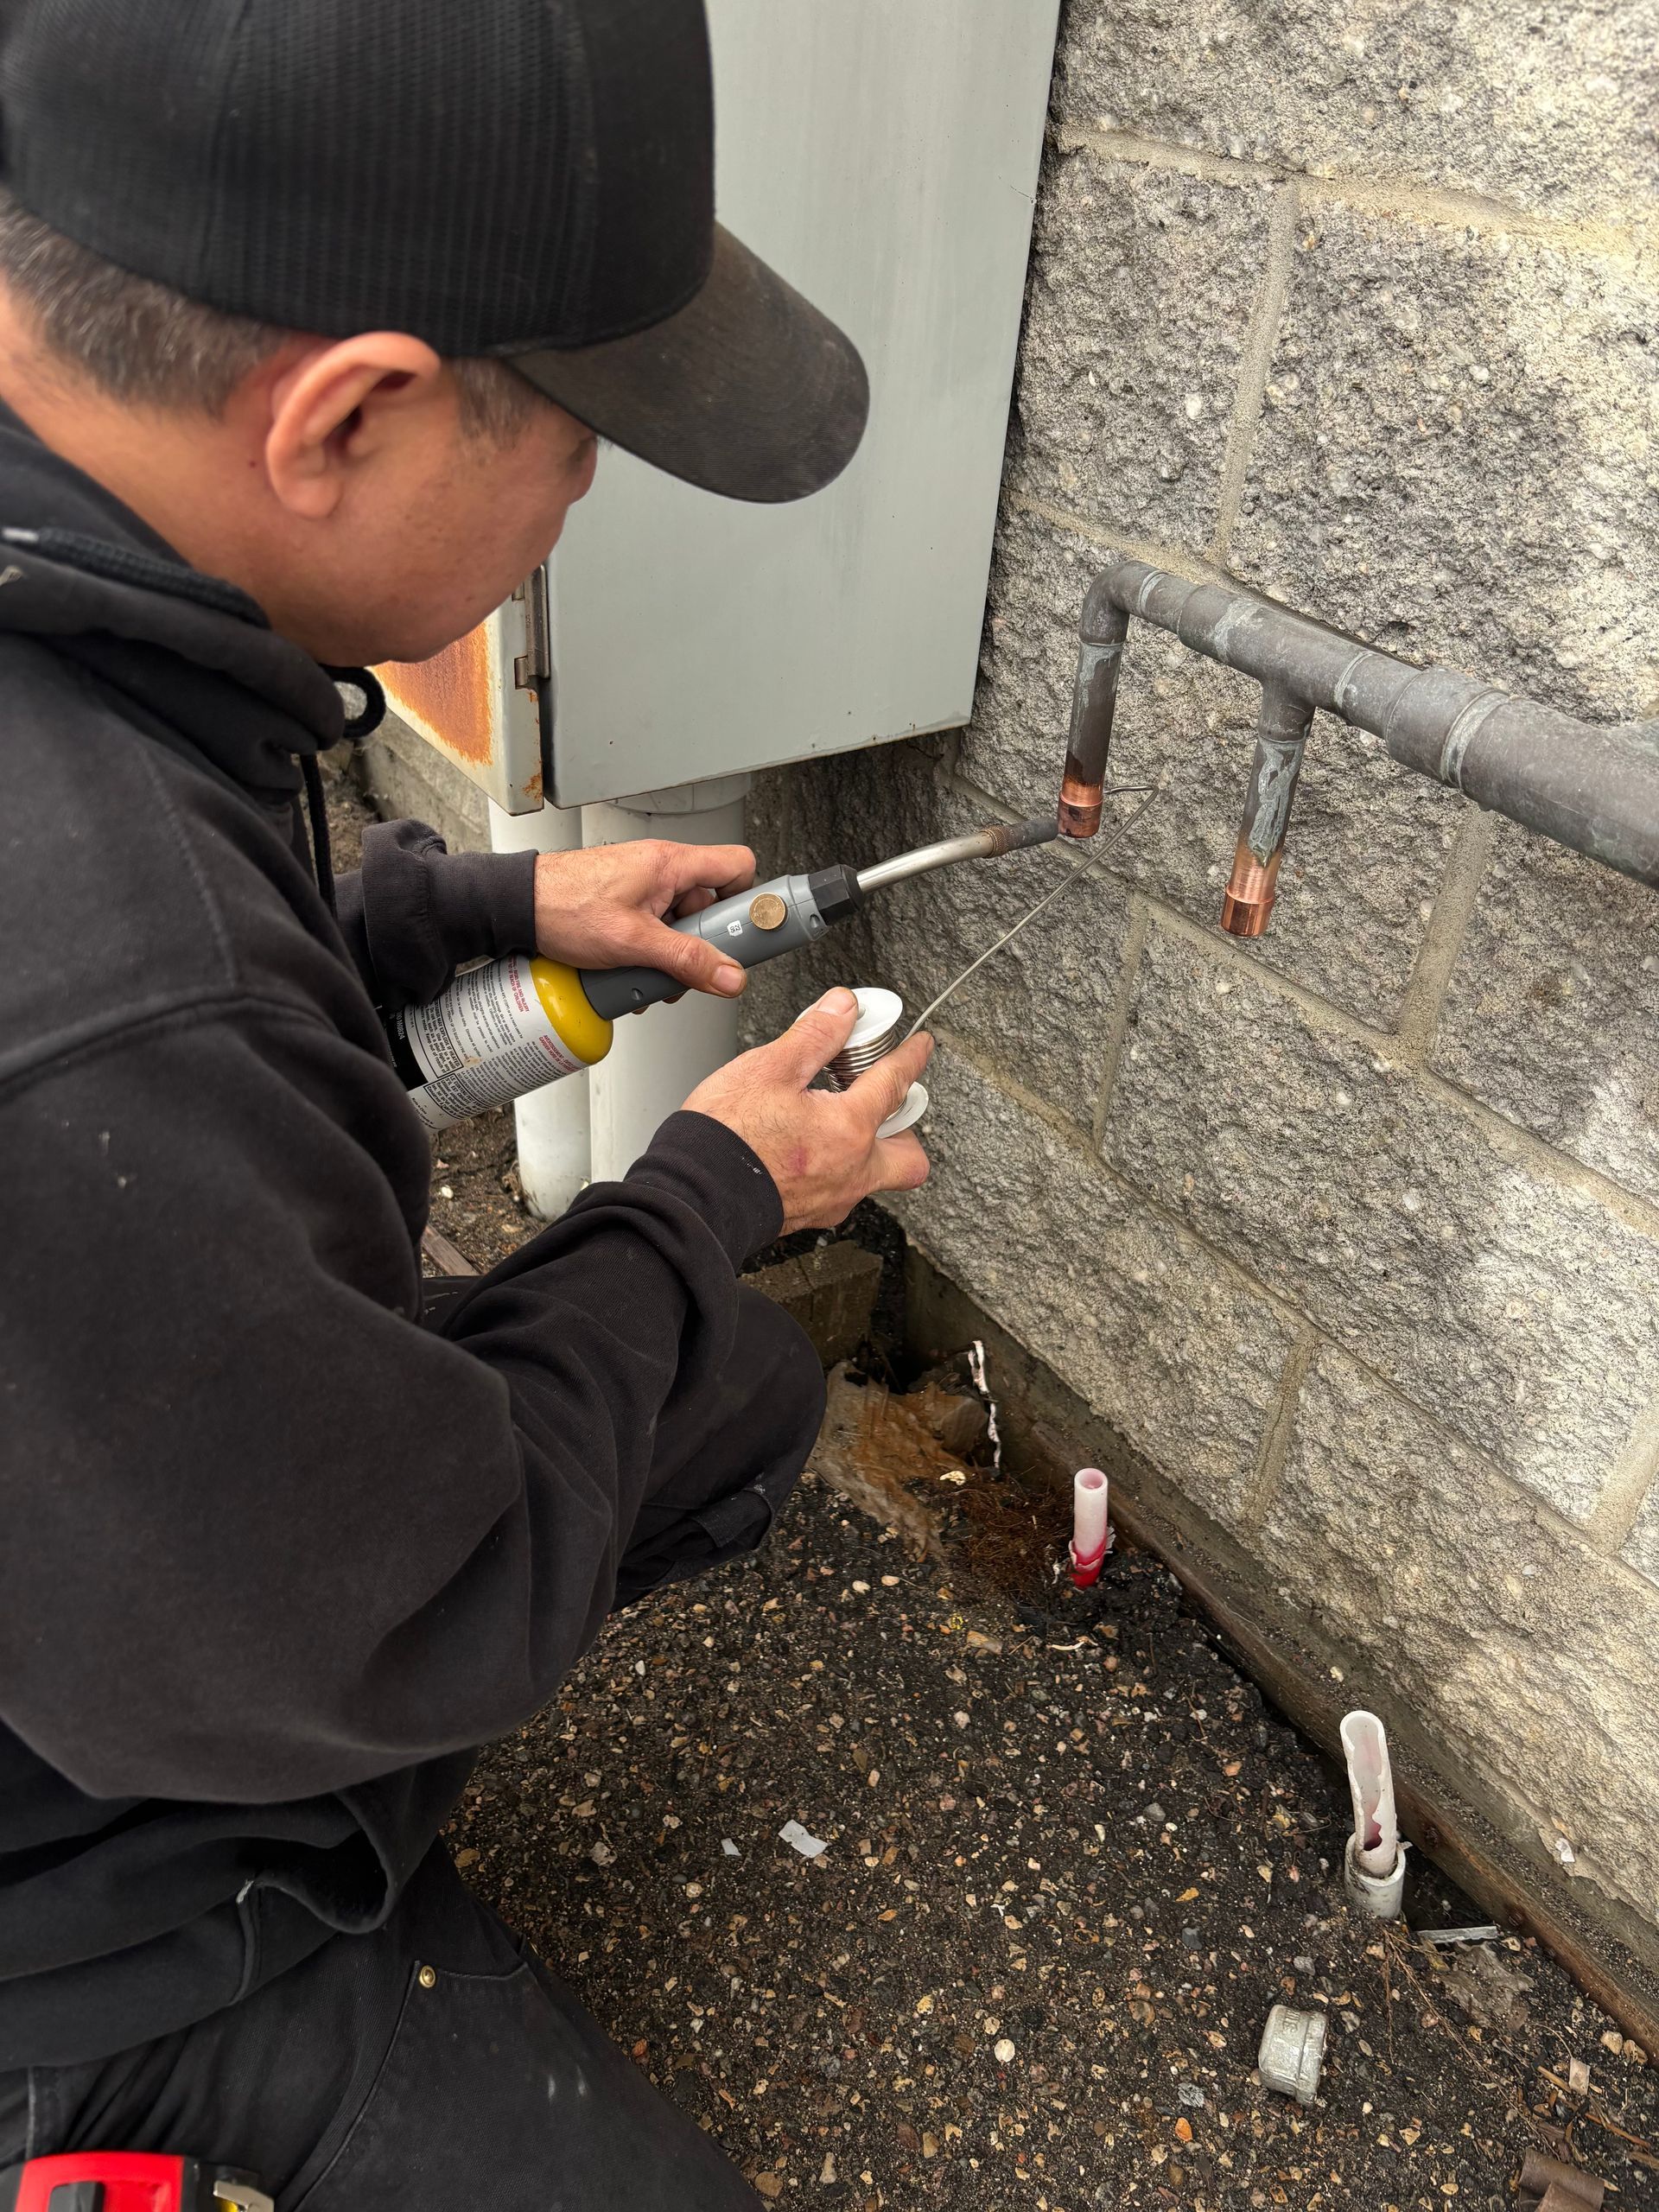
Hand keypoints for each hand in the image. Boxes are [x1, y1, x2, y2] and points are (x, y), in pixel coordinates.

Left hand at [533, 840, 755, 998]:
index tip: (748, 932)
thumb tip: (728, 976)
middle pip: (709, 905)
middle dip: (701, 944)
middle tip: (688, 966)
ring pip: (681, 922)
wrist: (517, 906)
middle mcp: (660, 868)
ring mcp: (643, 885)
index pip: (736, 865)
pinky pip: (656, 927)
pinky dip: (652, 952)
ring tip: (650, 974)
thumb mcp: (632, 942)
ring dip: (673, 955)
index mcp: (670, 863)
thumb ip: (685, 961)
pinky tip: (633, 970)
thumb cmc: (563, 907)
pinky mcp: (626, 902)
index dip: (747, 898)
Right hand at [682, 987, 933, 1233]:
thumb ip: (815, 1036)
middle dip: (904, 1128)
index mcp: (849, 1129)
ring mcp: (831, 1201)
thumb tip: (842, 1009)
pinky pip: (838, 1193)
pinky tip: (805, 1150)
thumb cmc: (725, 1137)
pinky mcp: (805, 1217)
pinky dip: (834, 1169)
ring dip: (867, 1150)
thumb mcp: (769, 1068)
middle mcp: (850, 1172)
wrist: (691, 1196)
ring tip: (835, 1123)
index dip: (911, 1057)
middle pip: (908, 1157)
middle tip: (882, 1103)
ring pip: (873, 1178)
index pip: (895, 1084)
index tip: (919, 1047)